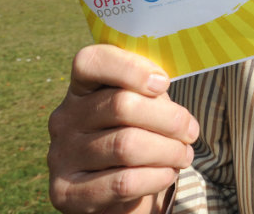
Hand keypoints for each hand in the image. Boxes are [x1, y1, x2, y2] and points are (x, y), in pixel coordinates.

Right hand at [48, 44, 198, 213]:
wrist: (113, 192)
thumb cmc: (136, 135)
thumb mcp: (143, 106)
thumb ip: (150, 92)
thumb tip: (161, 84)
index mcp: (82, 88)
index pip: (91, 61)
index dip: (131, 68)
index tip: (163, 83)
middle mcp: (65, 118)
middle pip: (121, 105)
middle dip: (169, 119)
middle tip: (191, 131)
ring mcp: (61, 155)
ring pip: (126, 145)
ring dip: (168, 151)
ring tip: (184, 155)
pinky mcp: (66, 192)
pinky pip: (123, 182)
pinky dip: (156, 177)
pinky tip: (168, 174)